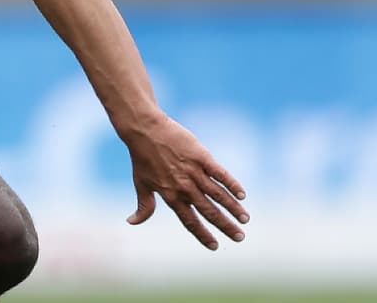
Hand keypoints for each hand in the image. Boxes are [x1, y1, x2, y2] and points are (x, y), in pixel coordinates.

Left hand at [122, 113, 248, 248]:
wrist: (144, 129)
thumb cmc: (141, 157)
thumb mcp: (140, 183)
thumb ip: (144, 206)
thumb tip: (131, 222)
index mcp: (171, 195)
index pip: (190, 221)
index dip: (203, 235)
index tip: (215, 246)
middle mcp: (184, 187)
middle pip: (209, 211)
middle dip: (225, 226)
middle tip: (240, 237)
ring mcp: (194, 171)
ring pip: (218, 195)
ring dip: (233, 208)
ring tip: (245, 219)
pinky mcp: (201, 156)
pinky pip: (220, 173)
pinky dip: (232, 184)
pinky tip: (242, 194)